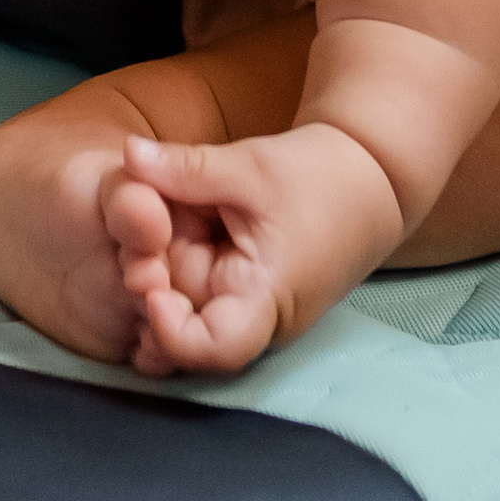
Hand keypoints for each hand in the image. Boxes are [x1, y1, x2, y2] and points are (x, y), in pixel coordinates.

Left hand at [100, 124, 404, 373]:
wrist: (370, 177)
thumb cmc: (320, 177)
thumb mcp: (251, 167)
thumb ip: (188, 166)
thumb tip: (129, 153)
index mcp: (266, 298)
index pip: (214, 347)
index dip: (171, 331)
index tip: (148, 284)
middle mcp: (255, 318)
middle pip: (183, 319)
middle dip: (152, 276)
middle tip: (132, 228)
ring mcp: (247, 308)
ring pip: (184, 299)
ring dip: (162, 261)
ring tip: (152, 215)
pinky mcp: (240, 291)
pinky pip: (196, 284)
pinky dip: (177, 255)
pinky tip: (169, 221)